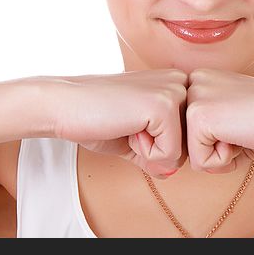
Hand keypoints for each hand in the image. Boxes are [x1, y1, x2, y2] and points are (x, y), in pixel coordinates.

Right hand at [47, 69, 188, 178]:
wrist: (64, 105)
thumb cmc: (94, 117)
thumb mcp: (133, 137)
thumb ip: (156, 153)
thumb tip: (170, 172)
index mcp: (176, 84)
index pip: (187, 138)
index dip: (156, 144)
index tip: (130, 124)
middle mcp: (180, 82)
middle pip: (188, 146)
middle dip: (156, 149)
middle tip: (127, 125)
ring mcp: (174, 92)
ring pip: (182, 152)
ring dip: (150, 151)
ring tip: (127, 125)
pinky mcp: (164, 106)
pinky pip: (170, 155)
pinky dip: (145, 153)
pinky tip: (126, 127)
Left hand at [185, 68, 253, 173]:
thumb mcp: (233, 118)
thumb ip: (210, 129)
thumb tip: (189, 155)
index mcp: (200, 80)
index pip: (192, 131)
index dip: (220, 141)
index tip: (244, 122)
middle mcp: (192, 83)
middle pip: (188, 142)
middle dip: (217, 149)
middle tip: (245, 128)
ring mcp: (193, 97)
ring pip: (192, 154)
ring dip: (221, 155)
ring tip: (243, 132)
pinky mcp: (198, 116)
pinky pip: (200, 162)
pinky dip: (225, 161)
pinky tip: (242, 137)